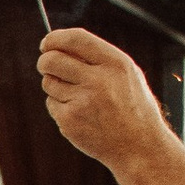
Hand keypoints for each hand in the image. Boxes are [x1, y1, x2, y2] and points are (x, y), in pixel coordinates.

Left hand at [38, 26, 170, 168]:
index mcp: (116, 63)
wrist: (139, 146)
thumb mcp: (128, 75)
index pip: (75, 39)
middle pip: (52, 60)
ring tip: (77, 96)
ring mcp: (82, 101)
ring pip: (49, 83)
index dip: (56, 38)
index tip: (47, 42)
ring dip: (55, 85)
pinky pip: (52, 104)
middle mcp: (98, 80)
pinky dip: (60, 107)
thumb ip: (99, 58)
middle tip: (46, 64)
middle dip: (45, 60)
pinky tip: (80, 115)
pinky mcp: (70, 120)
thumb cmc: (132, 107)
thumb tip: (61, 45)